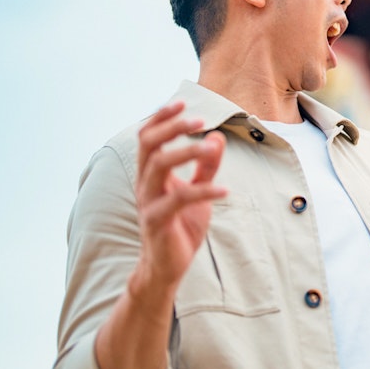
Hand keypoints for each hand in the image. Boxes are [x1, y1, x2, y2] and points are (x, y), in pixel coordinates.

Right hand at [132, 101, 227, 295]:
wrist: (166, 266)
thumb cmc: (180, 225)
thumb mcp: (198, 191)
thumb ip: (206, 166)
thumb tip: (218, 137)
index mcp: (150, 174)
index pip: (148, 137)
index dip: (161, 118)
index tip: (182, 102)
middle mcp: (145, 183)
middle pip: (149, 144)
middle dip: (172, 128)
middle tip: (198, 119)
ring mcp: (148, 201)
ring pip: (158, 166)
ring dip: (187, 152)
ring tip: (212, 148)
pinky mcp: (157, 221)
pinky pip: (179, 200)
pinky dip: (204, 191)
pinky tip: (225, 190)